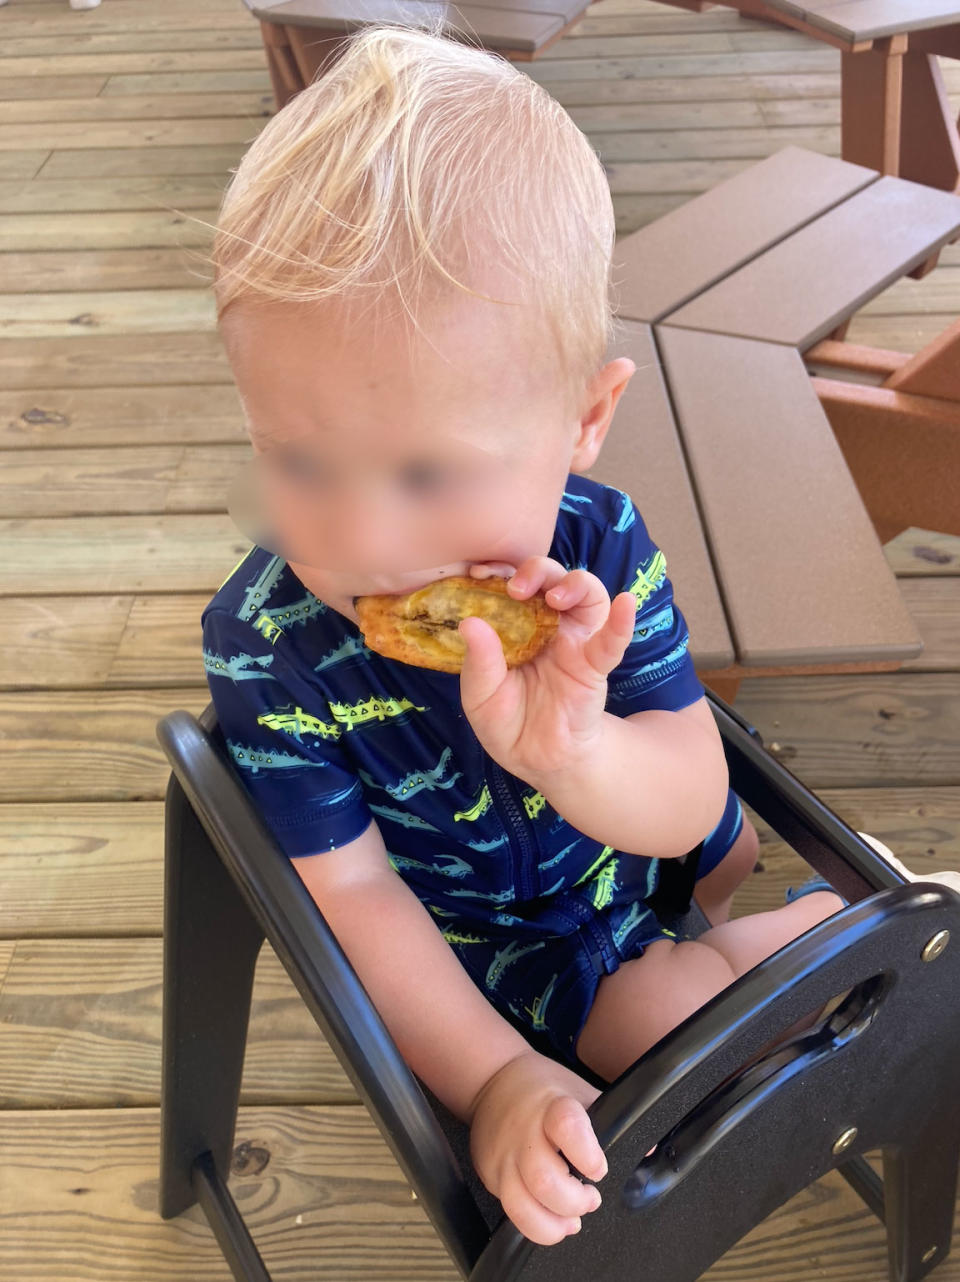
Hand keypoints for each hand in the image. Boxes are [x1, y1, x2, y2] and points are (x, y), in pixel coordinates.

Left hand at [459, 558, 636, 785]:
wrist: (538, 760)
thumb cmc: (507, 722)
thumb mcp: (481, 696)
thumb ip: (479, 662)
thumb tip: (469, 623)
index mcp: (515, 626)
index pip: (513, 584)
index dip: (500, 570)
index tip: (478, 571)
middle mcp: (547, 626)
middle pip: (552, 579)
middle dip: (537, 570)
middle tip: (516, 588)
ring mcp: (574, 642)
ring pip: (587, 595)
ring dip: (574, 584)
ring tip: (555, 598)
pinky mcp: (595, 665)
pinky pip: (612, 641)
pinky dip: (621, 622)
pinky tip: (625, 604)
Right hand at [468, 1050, 606, 1244]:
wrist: (494, 1081)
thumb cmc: (545, 1090)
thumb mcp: (580, 1093)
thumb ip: (611, 1121)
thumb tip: (648, 1152)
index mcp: (552, 1106)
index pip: (566, 1126)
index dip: (587, 1154)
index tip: (599, 1168)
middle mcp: (524, 1133)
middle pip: (544, 1179)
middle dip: (575, 1201)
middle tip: (591, 1198)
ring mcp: (504, 1157)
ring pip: (521, 1205)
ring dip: (553, 1224)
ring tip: (571, 1220)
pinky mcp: (491, 1176)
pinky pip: (510, 1213)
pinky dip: (535, 1226)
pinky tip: (551, 1220)